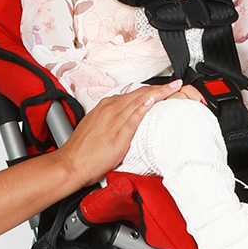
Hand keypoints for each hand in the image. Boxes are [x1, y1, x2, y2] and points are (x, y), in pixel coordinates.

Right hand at [57, 81, 182, 187]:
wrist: (71, 164)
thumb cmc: (82, 150)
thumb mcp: (96, 127)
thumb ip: (111, 120)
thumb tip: (124, 119)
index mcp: (105, 107)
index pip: (133, 94)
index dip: (151, 89)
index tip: (164, 88)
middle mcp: (109, 110)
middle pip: (139, 94)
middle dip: (159, 88)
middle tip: (176, 84)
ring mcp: (113, 121)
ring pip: (139, 102)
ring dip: (158, 93)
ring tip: (173, 89)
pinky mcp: (117, 136)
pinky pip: (133, 118)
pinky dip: (143, 108)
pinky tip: (153, 101)